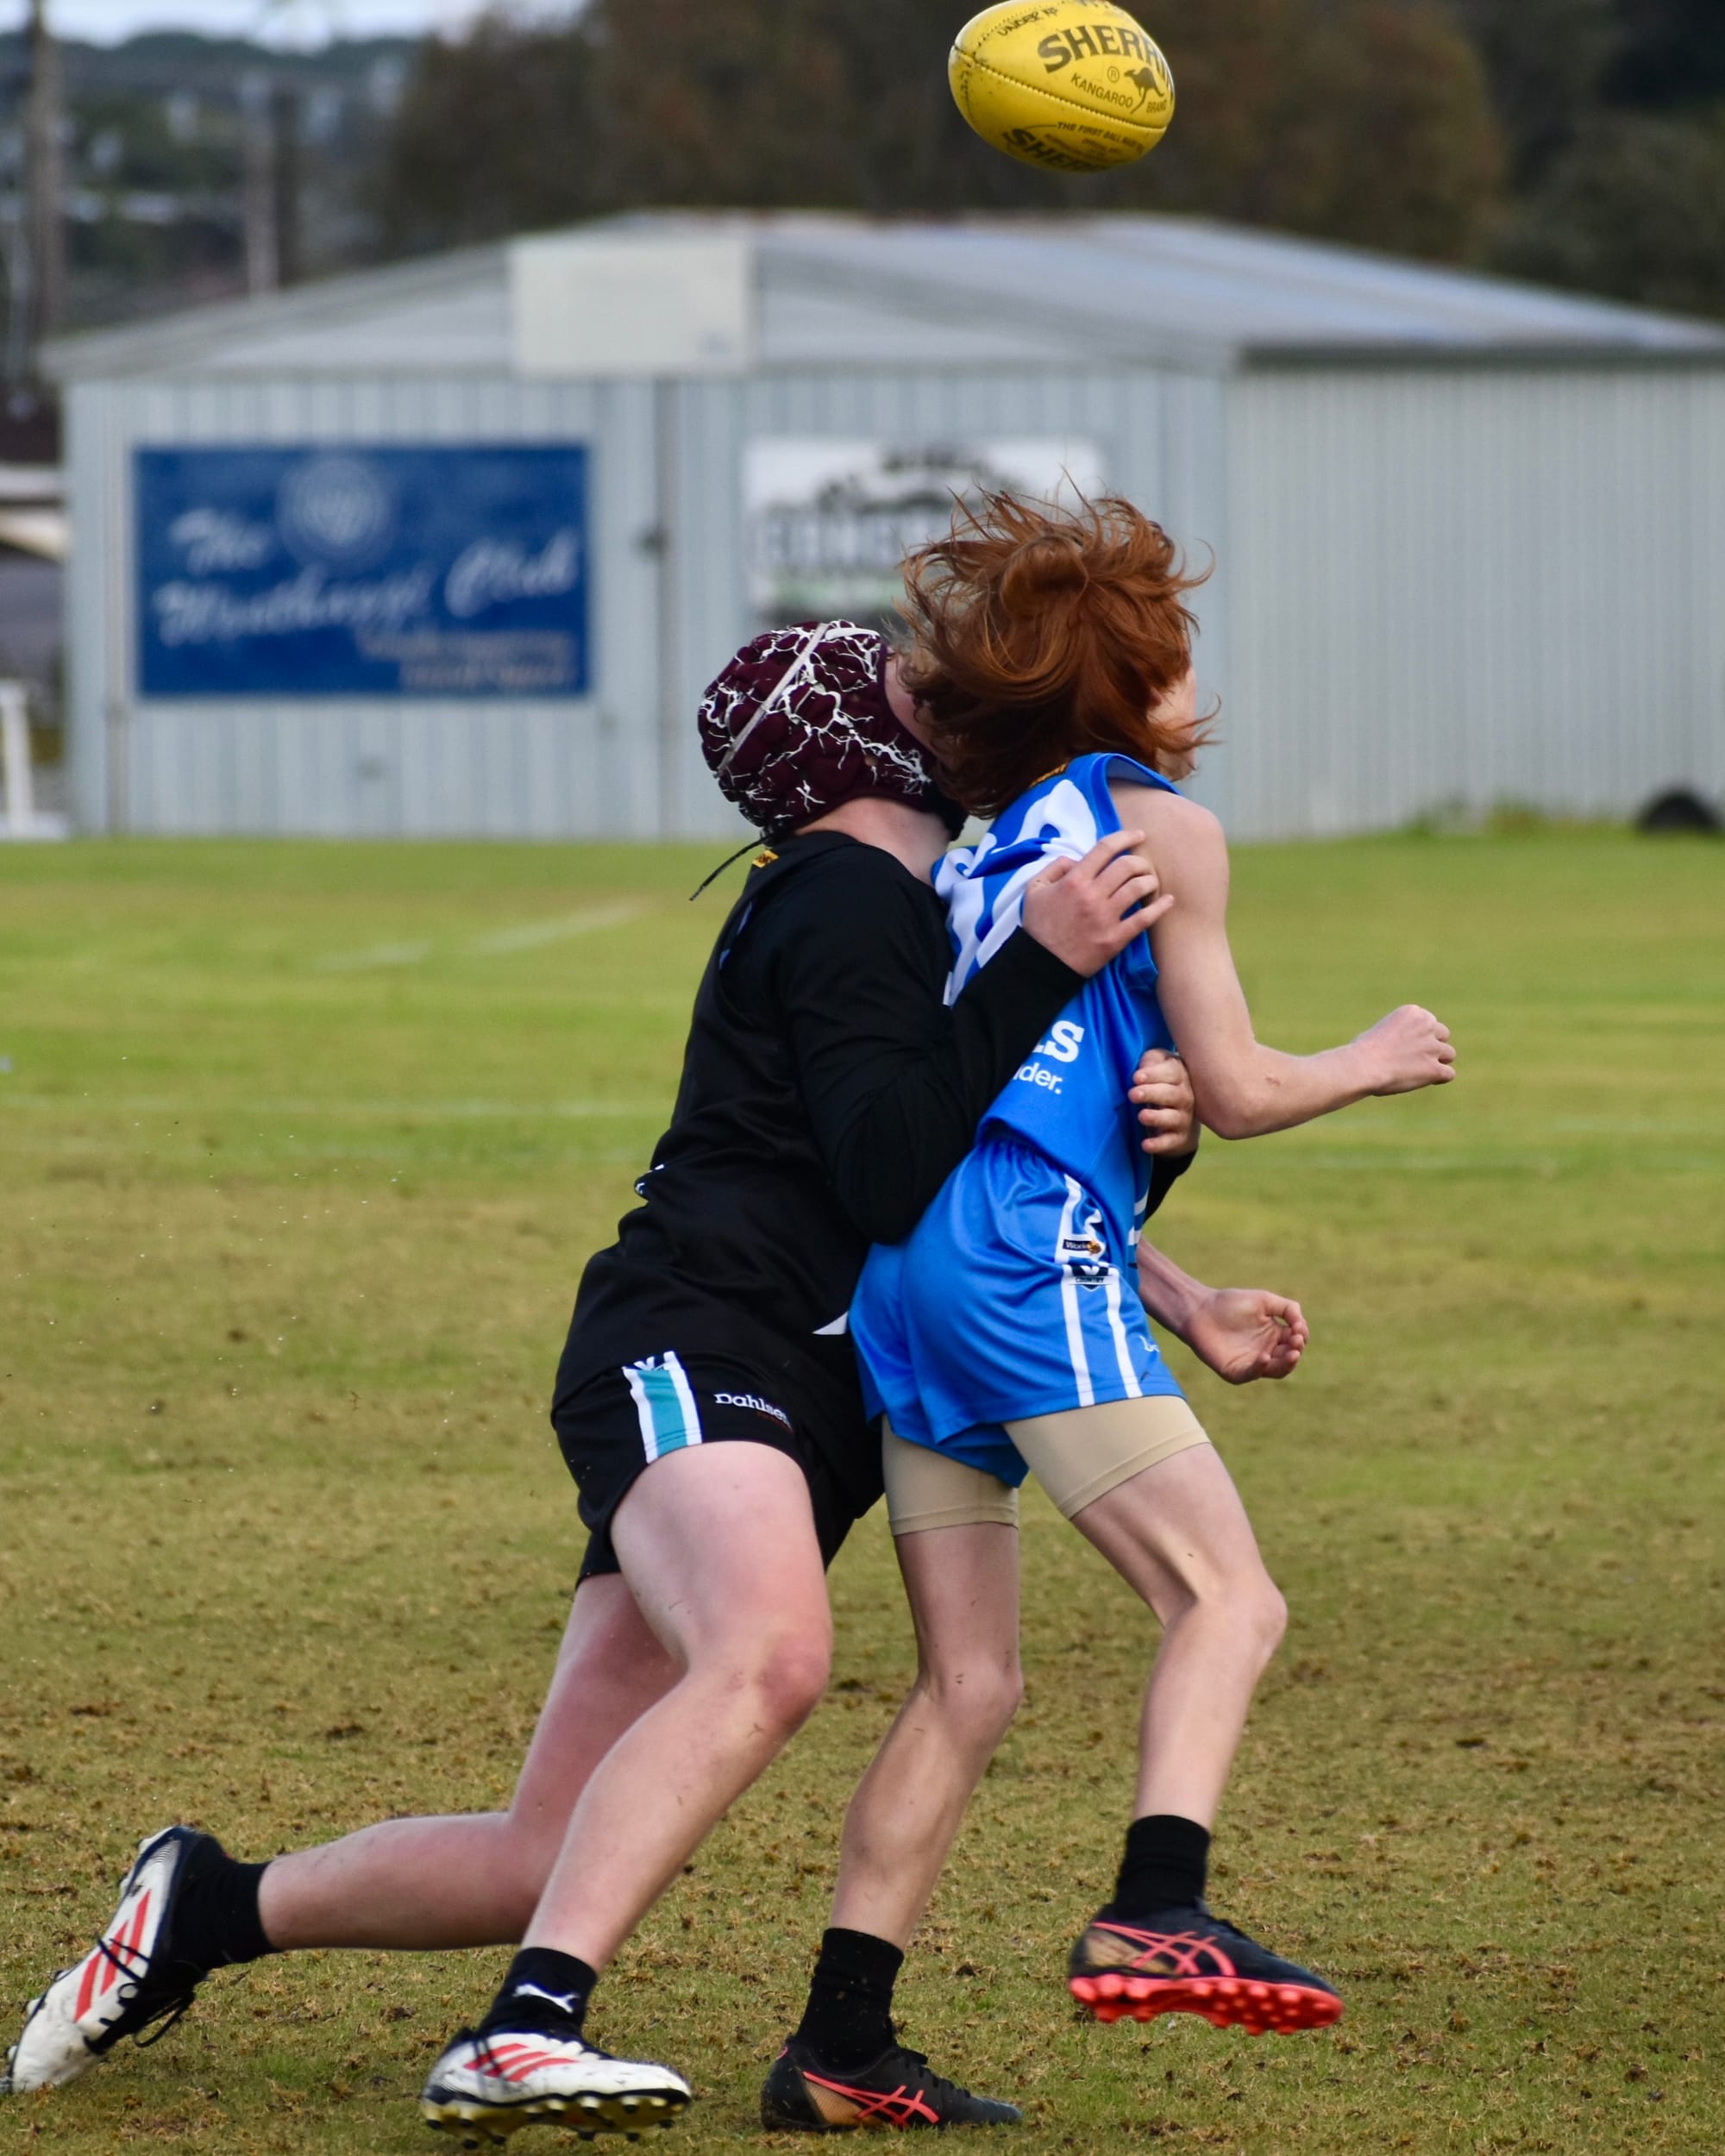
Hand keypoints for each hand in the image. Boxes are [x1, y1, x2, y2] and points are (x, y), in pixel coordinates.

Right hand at [1021, 830, 1171, 978]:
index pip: (1105, 849)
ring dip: (1149, 880)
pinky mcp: (1115, 938)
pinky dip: (1160, 908)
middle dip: (1140, 861)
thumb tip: (1077, 859)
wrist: (1042, 965)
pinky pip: (1144, 919)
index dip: (1125, 837)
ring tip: (1150, 881)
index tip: (1138, 835)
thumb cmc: (1038, 926)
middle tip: (1143, 864)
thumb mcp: (1034, 889)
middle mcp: (1092, 895)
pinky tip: (1168, 901)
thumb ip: (1055, 867)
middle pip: (1126, 866)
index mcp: (1074, 880)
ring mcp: (1105, 917)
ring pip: (1138, 888)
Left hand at [1131, 1047, 1195, 1155]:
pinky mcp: (1179, 1138)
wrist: (1181, 1117)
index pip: (1172, 1071)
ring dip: (1157, 1117)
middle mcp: (1186, 1096)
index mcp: (1181, 1075)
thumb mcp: (1158, 1066)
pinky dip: (1159, 1144)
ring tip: (1142, 1116)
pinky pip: (1171, 1142)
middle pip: (1173, 1094)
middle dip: (1152, 1093)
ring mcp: (1184, 1118)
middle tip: (1133, 1094)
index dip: (1155, 1074)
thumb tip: (1144, 1067)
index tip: (1136, 1077)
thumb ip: (1151, 1061)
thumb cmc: (1163, 1083)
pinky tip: (1145, 1144)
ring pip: (1174, 1118)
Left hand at [1176, 1287, 1308, 1384]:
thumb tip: (1301, 1325)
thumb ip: (1287, 1308)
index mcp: (1274, 1335)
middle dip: (1296, 1351)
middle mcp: (1266, 1351)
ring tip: (1292, 1353)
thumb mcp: (1264, 1300)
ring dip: (1286, 1363)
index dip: (1301, 1336)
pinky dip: (1260, 1368)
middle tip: (1296, 1341)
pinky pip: (1251, 1374)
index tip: (1297, 1327)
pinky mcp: (1235, 1371)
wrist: (1200, 1309)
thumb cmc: (1230, 1303)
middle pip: (1289, 1359)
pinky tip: (1265, 1356)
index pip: (1295, 1342)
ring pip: (1276, 1370)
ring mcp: (1251, 1363)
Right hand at [1353, 1005, 1454, 1094]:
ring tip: (1418, 1071)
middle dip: (1433, 1046)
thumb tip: (1405, 1049)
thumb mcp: (1381, 1029)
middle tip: (1415, 1058)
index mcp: (1414, 1012)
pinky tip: (1425, 1080)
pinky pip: (1449, 1074)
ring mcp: (1433, 1047)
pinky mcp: (1435, 1068)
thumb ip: (1399, 1034)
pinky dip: (1439, 1078)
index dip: (1420, 1036)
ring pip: (1449, 1054)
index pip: (1429, 1022)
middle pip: (1444, 1035)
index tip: (1406, 1046)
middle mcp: (1427, 1026)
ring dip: (1438, 1062)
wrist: (1363, 1065)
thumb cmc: (1363, 1050)